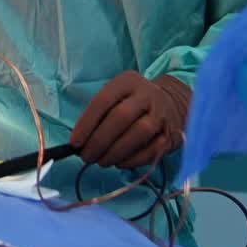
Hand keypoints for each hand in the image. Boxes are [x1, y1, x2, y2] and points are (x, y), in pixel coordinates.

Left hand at [70, 72, 191, 168]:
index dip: (87, 123)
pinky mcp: (172, 133)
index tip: (74, 142)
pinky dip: (134, 160)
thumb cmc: (132, 101)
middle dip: (100, 140)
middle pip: (121, 117)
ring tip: (102, 161)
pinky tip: (120, 164)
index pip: (103, 100)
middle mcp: (147, 95)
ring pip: (139, 133)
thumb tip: (80, 141)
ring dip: (116, 151)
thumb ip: (99, 114)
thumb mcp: (116, 95)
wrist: (172, 102)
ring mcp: (162, 113)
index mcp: (127, 82)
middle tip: (87, 156)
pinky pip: (153, 149)